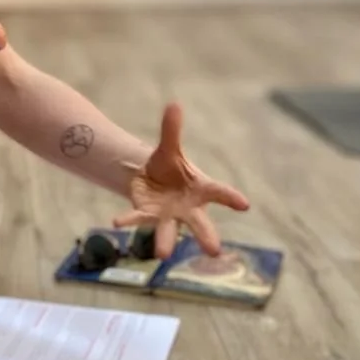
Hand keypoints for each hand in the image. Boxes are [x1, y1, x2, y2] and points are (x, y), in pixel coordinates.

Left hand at [114, 102, 249, 256]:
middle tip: (215, 251)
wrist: (149, 177)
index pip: (219, 193)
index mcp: (201, 188)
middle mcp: (188, 207)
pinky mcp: (146, 214)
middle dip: (206, 237)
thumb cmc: (168, 166)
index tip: (244, 205)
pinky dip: (127, 219)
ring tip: (162, 255)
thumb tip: (174, 104)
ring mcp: (168, 215)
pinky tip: (115, 221)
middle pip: (200, 223)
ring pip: (169, 230)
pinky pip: (137, 218)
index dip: (231, 198)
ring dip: (165, 241)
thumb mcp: (169, 147)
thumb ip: (171, 130)